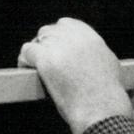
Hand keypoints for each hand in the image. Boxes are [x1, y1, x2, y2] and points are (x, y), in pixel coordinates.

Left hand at [17, 18, 133, 133]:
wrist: (100, 109)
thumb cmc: (106, 96)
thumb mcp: (109, 65)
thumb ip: (95, 53)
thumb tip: (87, 54)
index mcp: (90, 37)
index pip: (66, 24)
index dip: (57, 36)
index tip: (54, 47)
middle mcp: (75, 38)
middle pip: (49, 32)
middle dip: (45, 44)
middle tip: (43, 59)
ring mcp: (60, 47)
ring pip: (38, 40)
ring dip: (34, 52)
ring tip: (31, 65)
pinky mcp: (46, 59)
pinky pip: (27, 51)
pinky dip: (24, 59)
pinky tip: (25, 68)